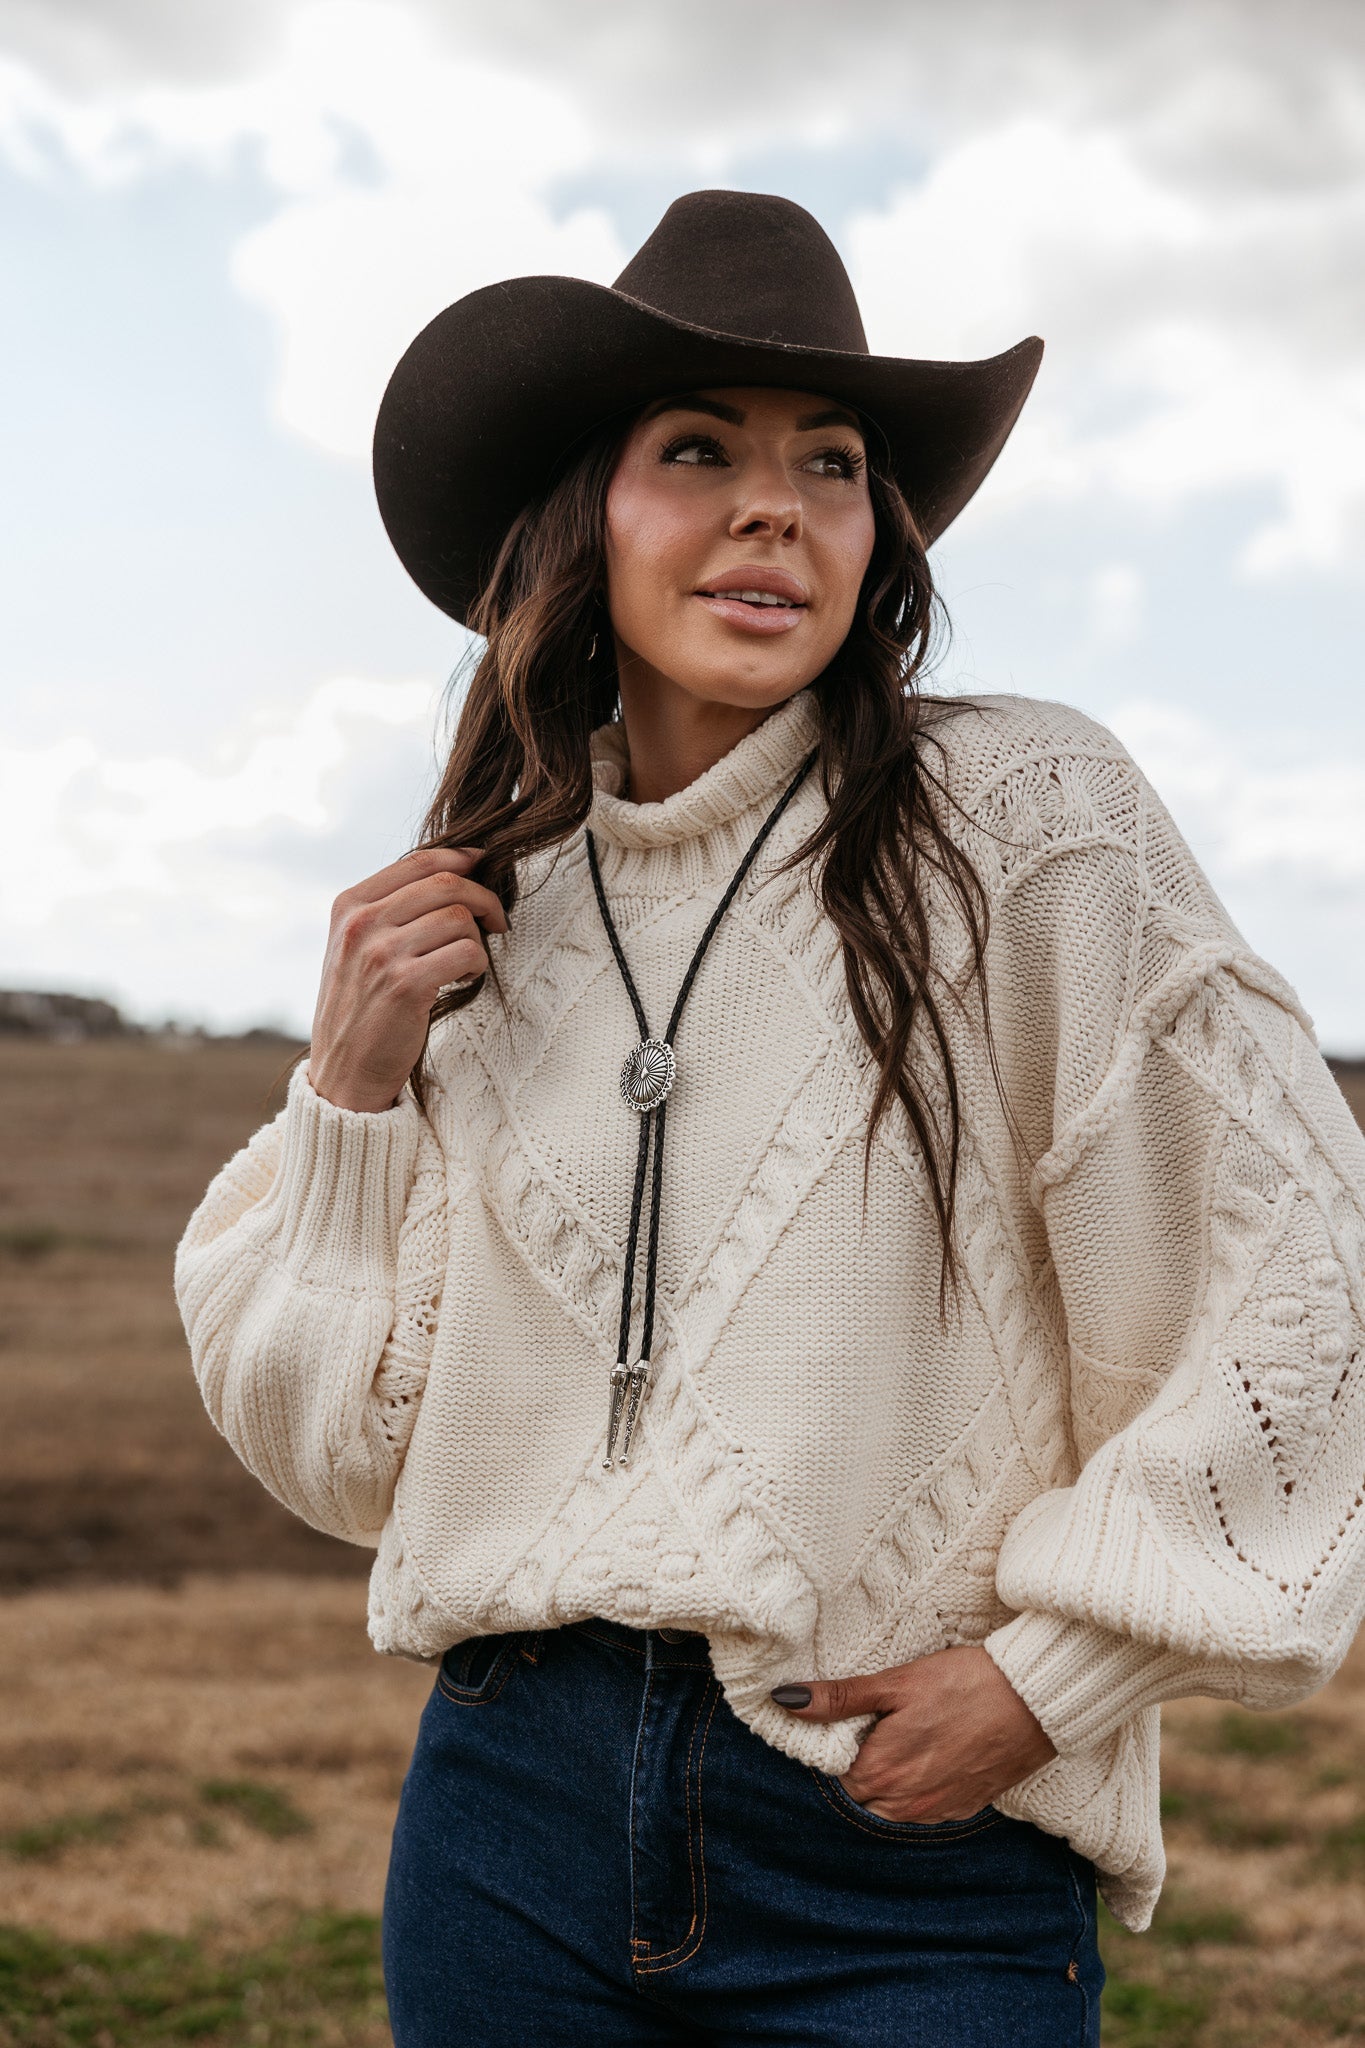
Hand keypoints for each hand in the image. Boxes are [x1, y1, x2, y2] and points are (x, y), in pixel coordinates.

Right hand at [308, 847, 506, 1112]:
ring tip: (469, 962)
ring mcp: (381, 953)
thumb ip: (390, 910)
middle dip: (484, 897)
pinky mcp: (406, 984)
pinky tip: (464, 979)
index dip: (463, 859)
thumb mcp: (355, 947)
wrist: (343, 1073)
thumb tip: (457, 873)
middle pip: (446, 882)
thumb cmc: (361, 1008)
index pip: (419, 860)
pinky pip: (467, 953)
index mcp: (349, 905)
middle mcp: (361, 923)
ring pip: (460, 917)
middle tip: (498, 920)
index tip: (485, 870)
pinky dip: (478, 964)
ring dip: (479, 939)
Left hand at [772, 1645, 1056, 1821]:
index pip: (834, 1776)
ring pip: (891, 1807)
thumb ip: (839, 1698)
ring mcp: (937, 1811)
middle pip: (861, 1795)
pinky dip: (919, 1788)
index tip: (846, 1723)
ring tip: (905, 1738)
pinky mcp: (964, 1808)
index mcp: (880, 1773)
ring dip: (889, 1781)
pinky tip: (932, 1753)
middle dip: (860, 1767)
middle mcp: (905, 1805)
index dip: (835, 1749)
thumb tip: (785, 1700)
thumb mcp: (895, 1683)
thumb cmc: (963, 1684)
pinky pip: (925, 1808)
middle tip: (877, 1726)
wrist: (1033, 1700)